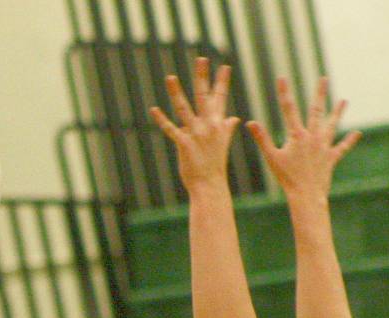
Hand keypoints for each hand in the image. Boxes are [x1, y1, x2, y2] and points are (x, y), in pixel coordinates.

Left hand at [150, 57, 240, 194]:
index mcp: (218, 125)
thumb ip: (227, 128)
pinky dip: (162, 120)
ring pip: (185, 108)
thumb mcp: (223, 144)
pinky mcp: (185, 144)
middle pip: (204, 96)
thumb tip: (234, 118)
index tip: (224, 66)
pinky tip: (154, 109)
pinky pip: (172, 129)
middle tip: (201, 59)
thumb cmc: (215, 166)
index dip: (222, 82)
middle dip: (202, 77)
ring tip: (170, 77)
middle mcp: (209, 126)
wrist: (210, 186)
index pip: (220, 99)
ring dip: (176, 92)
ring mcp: (196, 134)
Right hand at [247, 77, 360, 211]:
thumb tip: (249, 123)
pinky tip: (357, 133)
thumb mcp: (271, 158)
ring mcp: (323, 147)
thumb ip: (262, 139)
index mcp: (297, 135)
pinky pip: (341, 148)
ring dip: (337, 112)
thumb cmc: (287, 178)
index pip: (288, 109)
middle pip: (316, 111)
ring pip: (332, 126)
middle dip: (319, 93)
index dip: (284, 92)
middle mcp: (313, 137)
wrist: (306, 195)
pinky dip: (349, 141)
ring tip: (344, 101)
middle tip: (324, 79)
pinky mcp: (331, 158)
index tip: (281, 77)